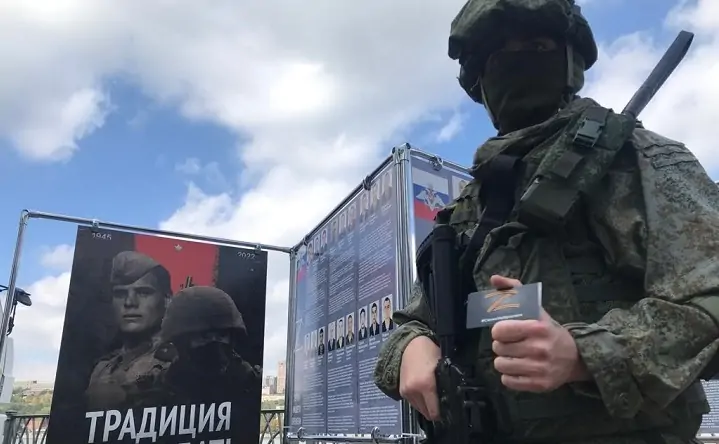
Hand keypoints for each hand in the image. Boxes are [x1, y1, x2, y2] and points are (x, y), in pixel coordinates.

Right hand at [399, 335, 440, 420]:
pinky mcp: (401, 391)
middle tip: (441, 403)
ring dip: (426, 406)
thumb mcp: (442, 368)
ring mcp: (406, 392)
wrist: (410, 344)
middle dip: (434, 411)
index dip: (442, 414)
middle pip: (426, 413)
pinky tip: (424, 393)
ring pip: (419, 409)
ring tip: (432, 396)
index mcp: (426, 385)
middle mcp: (414, 391)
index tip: (448, 411)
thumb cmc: (430, 353)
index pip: (434, 412)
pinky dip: (419, 401)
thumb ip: (444, 385)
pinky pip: (413, 403)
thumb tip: (449, 402)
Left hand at [489, 275, 589, 391]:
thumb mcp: (535, 309)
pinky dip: (509, 376)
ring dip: (504, 361)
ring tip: (514, 356)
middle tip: (512, 344)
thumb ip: (514, 290)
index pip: (499, 330)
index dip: (498, 330)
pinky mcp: (540, 385)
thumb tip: (494, 278)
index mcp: (537, 328)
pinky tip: (519, 368)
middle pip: (498, 348)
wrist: (576, 358)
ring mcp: (540, 369)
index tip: (505, 331)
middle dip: (502, 345)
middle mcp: (539, 349)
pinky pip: (508, 382)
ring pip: (500, 365)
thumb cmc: (549, 331)